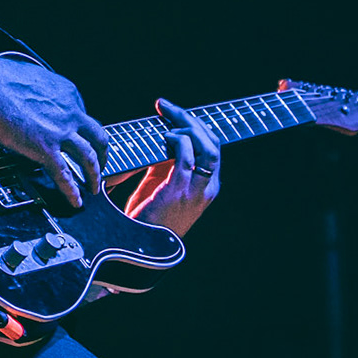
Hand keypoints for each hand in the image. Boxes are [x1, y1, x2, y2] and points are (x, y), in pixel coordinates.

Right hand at [0, 54, 107, 208]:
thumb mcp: (32, 79)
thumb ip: (42, 93)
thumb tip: (37, 100)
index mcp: (67, 93)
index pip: (82, 115)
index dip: (81, 130)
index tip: (78, 139)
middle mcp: (70, 111)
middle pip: (98, 136)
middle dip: (102, 153)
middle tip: (99, 165)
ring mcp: (60, 131)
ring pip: (89, 158)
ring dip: (94, 175)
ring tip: (94, 187)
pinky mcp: (46, 148)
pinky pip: (65, 175)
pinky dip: (72, 191)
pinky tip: (75, 200)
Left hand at [121, 98, 222, 237]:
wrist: (144, 251)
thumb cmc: (151, 218)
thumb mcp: (163, 186)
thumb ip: (166, 165)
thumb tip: (162, 140)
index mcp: (208, 186)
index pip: (213, 146)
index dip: (196, 125)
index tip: (174, 112)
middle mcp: (208, 187)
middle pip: (212, 142)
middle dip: (190, 119)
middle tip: (167, 107)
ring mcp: (196, 190)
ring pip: (205, 147)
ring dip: (184, 126)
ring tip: (165, 117)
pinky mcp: (179, 192)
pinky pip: (185, 158)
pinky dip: (177, 142)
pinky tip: (165, 137)